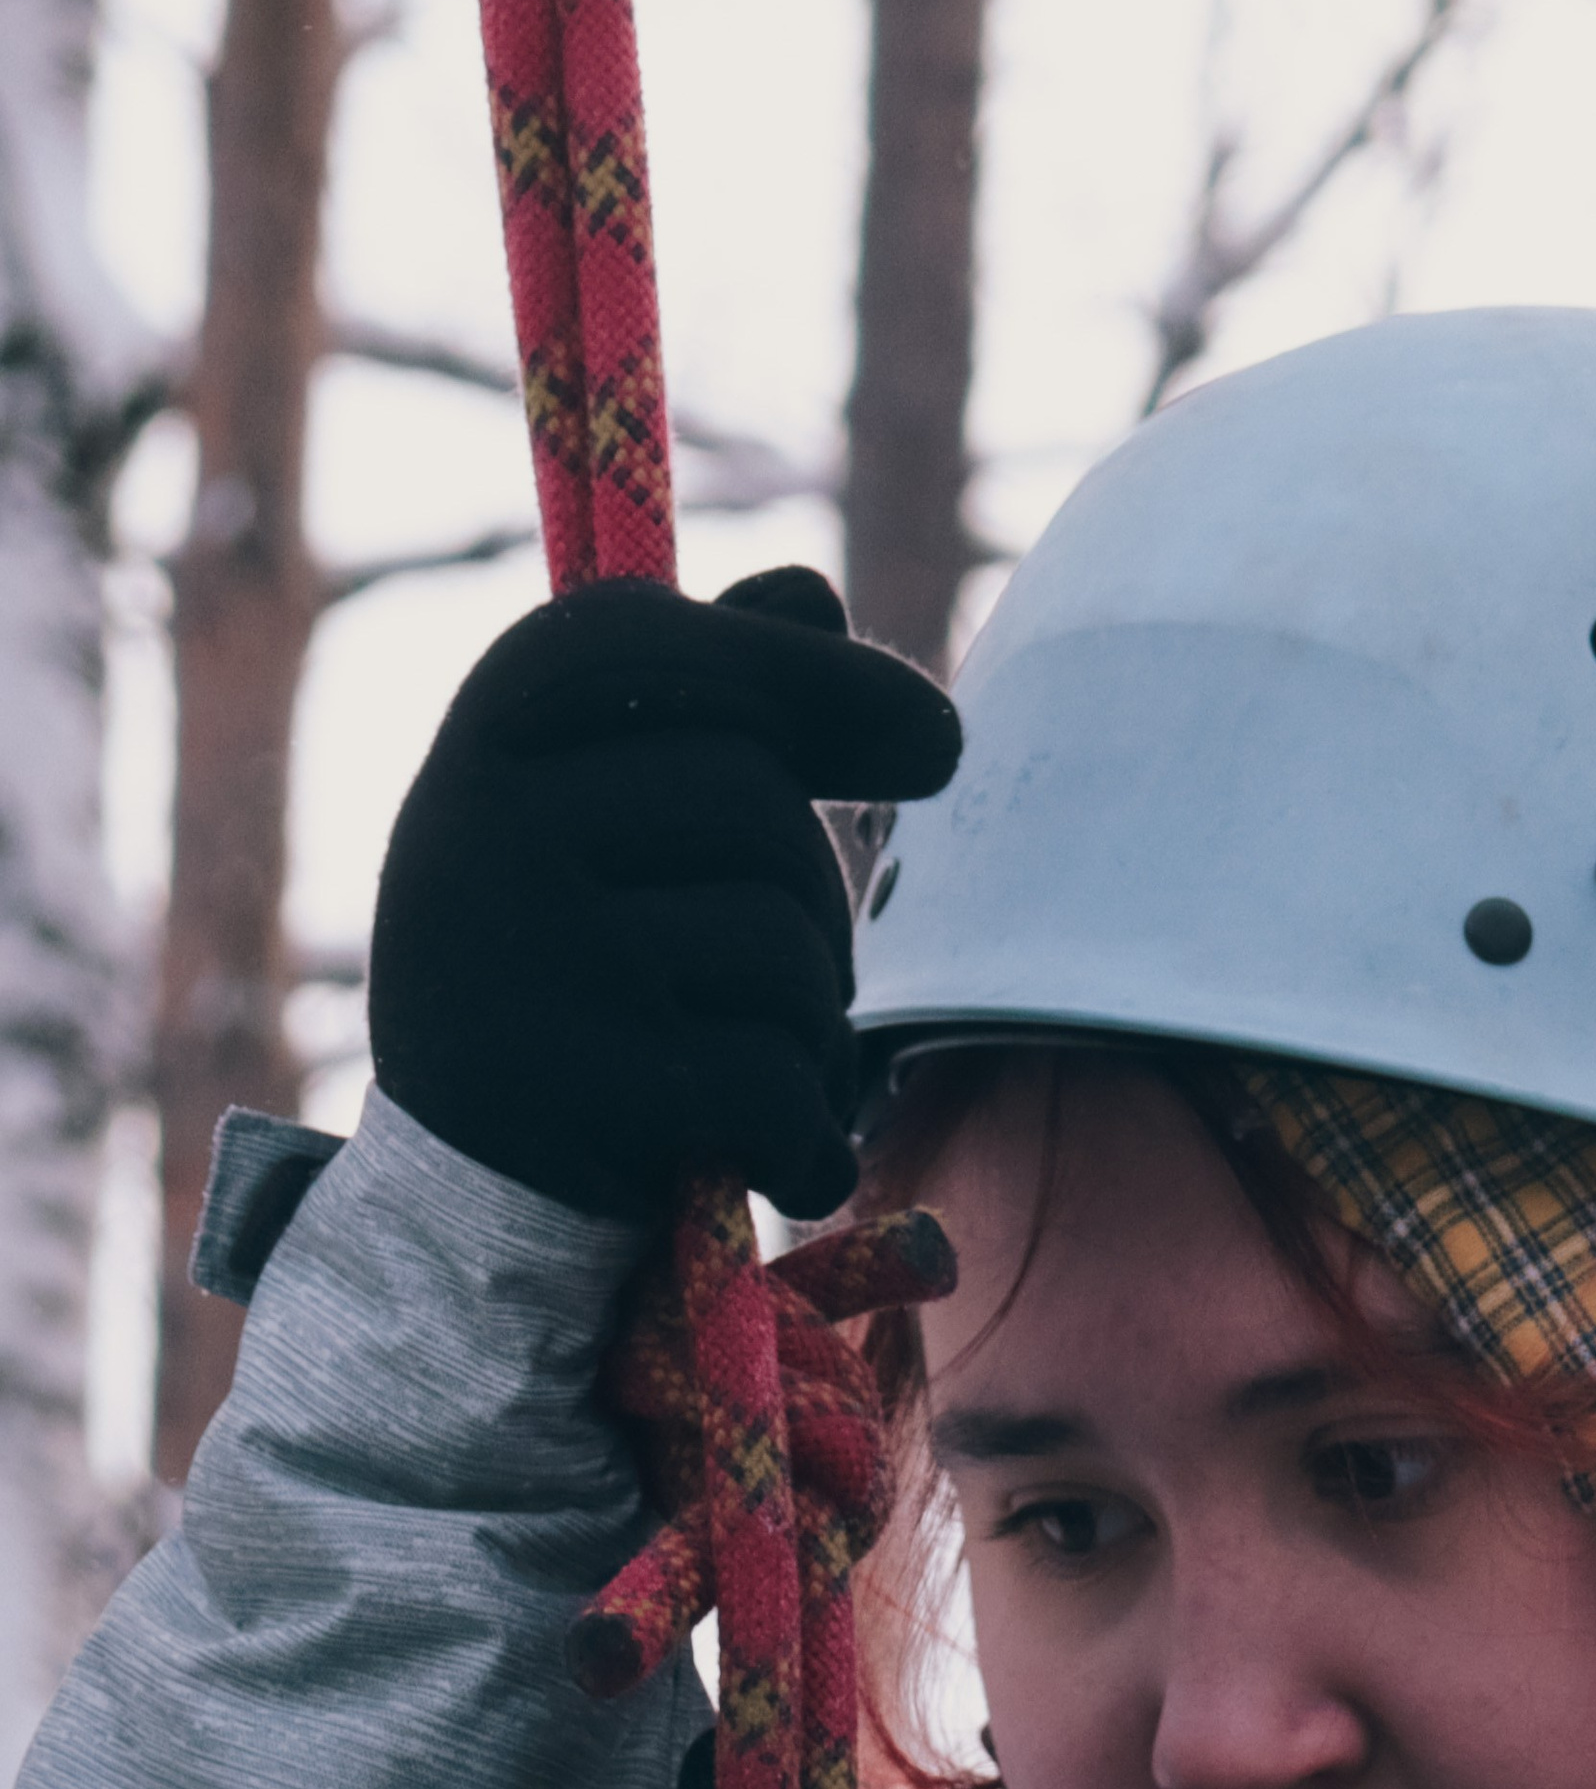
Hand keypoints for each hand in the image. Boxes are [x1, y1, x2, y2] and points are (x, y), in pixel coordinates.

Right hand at [368, 566, 957, 1221]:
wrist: (461, 1198)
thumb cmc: (566, 972)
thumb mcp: (599, 817)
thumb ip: (698, 698)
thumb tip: (812, 590)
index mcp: (487, 735)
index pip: (664, 645)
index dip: (817, 681)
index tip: (941, 747)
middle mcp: (482, 825)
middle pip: (752, 799)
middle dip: (813, 896)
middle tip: (784, 979)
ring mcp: (530, 958)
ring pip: (783, 943)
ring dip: (812, 1027)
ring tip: (750, 1074)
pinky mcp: (582, 1091)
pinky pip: (779, 1077)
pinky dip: (809, 1136)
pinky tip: (778, 1160)